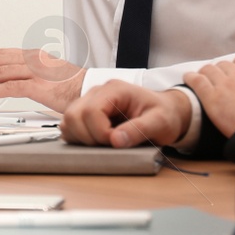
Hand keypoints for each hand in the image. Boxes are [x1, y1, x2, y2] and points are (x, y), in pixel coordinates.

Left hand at [0, 47, 83, 111]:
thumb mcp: (50, 74)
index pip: (1, 54)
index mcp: (35, 56)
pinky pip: (9, 87)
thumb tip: (18, 81)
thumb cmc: (75, 86)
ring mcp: (36, 72)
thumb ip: (33, 74)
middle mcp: (33, 60)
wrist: (93, 91)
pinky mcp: (39, 86)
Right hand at [60, 81, 191, 148]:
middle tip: (109, 145)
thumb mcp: (160, 123)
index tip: (116, 142)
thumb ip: (139, 129)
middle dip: (88, 137)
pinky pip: (69, 126)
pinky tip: (97, 142)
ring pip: (67, 121)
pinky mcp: (86, 113)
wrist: (166, 112)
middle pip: (73, 115)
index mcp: (114, 90)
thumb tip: (116, 141)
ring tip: (103, 143)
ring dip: (81, 138)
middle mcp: (97, 92)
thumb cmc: (164, 115)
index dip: (100, 132)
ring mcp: (89, 102)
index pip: (91, 110)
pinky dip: (78, 138)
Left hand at [184, 54, 234, 136]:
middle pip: (224, 66)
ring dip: (205, 74)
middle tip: (217, 80)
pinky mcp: (212, 98)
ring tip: (201, 78)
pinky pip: (197, 82)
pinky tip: (188, 78)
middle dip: (220, 72)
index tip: (234, 73)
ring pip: (209, 71)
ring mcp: (225, 84)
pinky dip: (191, 78)